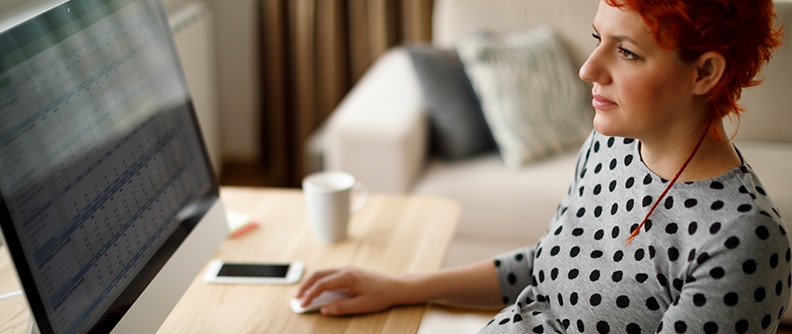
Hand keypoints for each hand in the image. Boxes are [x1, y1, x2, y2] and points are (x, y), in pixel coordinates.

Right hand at [294, 267, 412, 315]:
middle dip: (305, 286)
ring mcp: (348, 269)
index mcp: (347, 277)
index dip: (309, 295)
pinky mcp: (351, 272)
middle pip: (318, 275)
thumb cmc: (381, 296)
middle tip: (297, 298)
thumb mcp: (361, 306)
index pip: (321, 284)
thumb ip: (341, 307)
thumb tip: (324, 309)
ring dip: (312, 282)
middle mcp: (345, 270)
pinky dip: (321, 281)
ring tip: (304, 294)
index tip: (302, 305)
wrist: (395, 286)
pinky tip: (319, 290)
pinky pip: (331, 274)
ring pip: (324, 273)